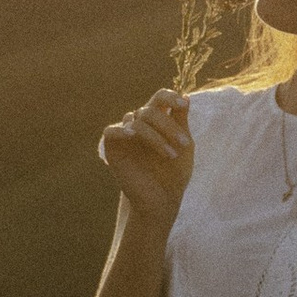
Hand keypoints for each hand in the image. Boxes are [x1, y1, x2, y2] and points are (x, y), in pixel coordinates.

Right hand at [97, 87, 193, 225]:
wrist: (162, 200)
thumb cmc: (175, 173)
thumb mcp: (185, 145)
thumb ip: (182, 121)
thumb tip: (185, 95)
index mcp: (158, 121)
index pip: (159, 98)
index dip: (170, 97)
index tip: (183, 105)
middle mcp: (140, 125)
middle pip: (149, 111)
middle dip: (168, 126)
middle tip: (184, 144)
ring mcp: (126, 136)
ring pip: (135, 121)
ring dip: (156, 137)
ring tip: (170, 155)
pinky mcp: (113, 148)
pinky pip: (110, 131)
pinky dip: (121, 130)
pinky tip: (132, 135)